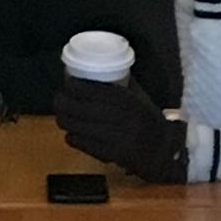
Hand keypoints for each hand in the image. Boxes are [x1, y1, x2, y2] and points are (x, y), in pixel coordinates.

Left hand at [51, 77, 184, 181]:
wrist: (163, 149)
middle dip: (65, 104)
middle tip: (57, 100)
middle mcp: (124, 118)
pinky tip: (70, 134)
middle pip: (85, 109)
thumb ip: (123, 83)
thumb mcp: (140, 97)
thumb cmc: (148, 119)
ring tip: (61, 116)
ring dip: (66, 121)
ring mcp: (118, 138)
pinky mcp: (113, 155)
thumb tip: (99, 66)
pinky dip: (74, 139)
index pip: (98, 91)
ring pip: (82, 128)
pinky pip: (86, 145)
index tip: (66, 84)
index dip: (77, 88)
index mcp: (130, 101)